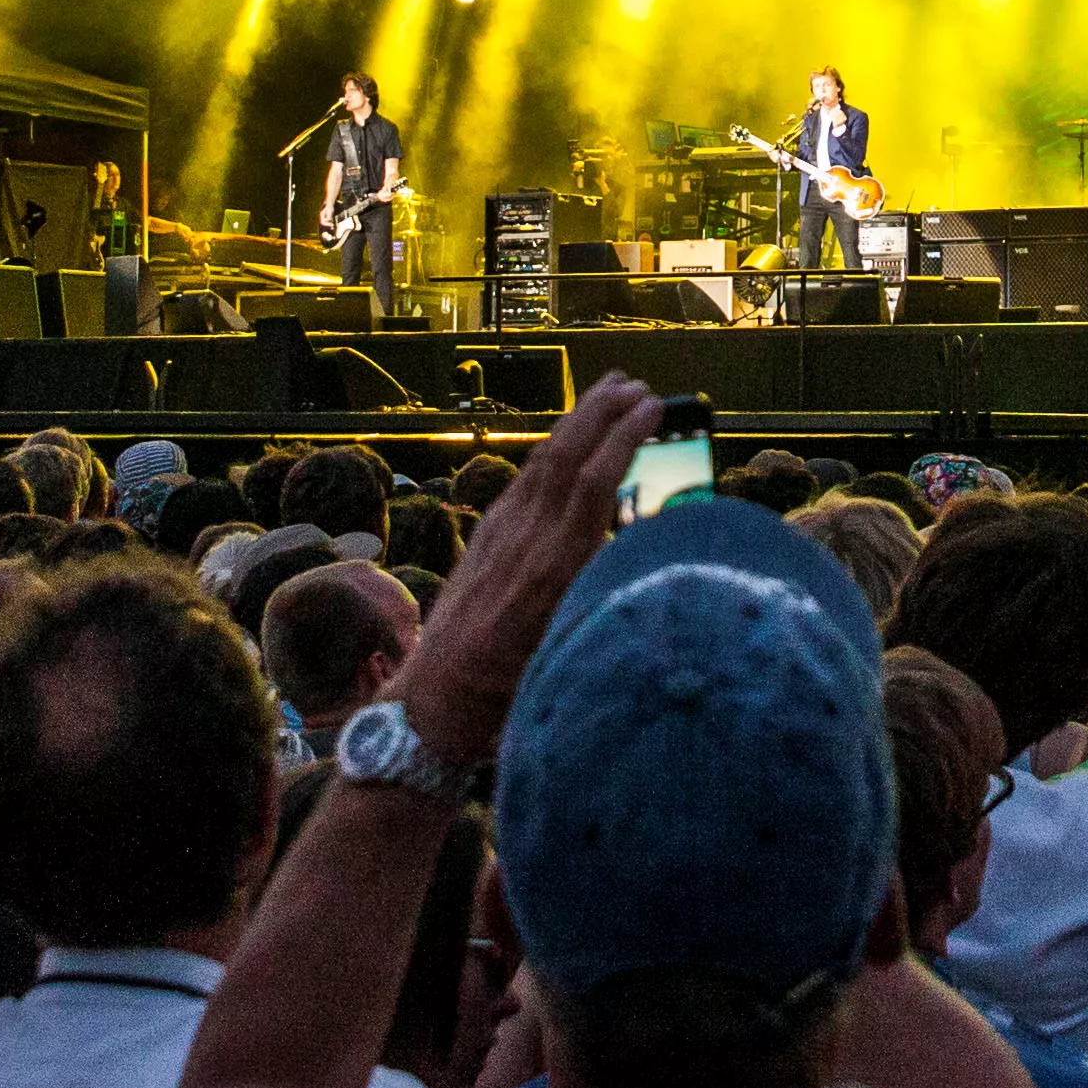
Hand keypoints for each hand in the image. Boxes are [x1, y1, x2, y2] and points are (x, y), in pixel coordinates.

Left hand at [390, 376, 656, 765]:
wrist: (434, 703)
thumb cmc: (510, 690)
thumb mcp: (569, 646)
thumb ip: (601, 593)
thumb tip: (644, 547)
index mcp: (552, 570)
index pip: (594, 484)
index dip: (625, 439)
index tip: (653, 408)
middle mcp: (524, 542)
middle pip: (565, 458)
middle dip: (601, 413)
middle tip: (635, 384)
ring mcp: (499, 537)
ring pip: (541, 462)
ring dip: (576, 422)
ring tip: (606, 392)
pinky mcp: (484, 540)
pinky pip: (522, 482)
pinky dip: (552, 451)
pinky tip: (566, 442)